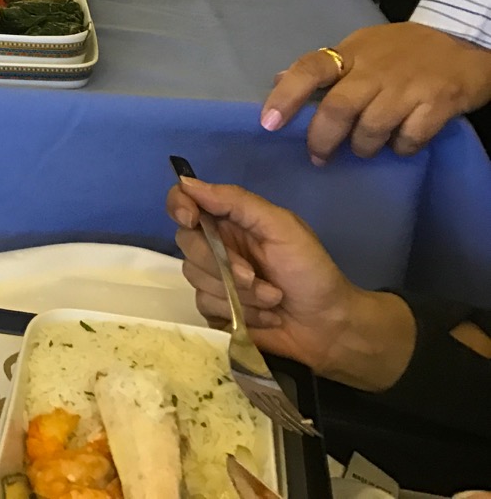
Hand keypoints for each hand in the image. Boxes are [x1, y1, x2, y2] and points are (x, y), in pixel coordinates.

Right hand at [167, 178, 414, 391]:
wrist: (331, 327)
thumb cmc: (312, 271)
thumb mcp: (282, 227)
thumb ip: (237, 202)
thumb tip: (186, 183)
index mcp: (231, 220)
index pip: (184, 201)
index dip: (179, 206)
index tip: (191, 220)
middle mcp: (217, 245)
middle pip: (186, 242)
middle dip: (221, 264)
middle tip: (254, 276)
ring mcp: (213, 279)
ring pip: (195, 278)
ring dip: (238, 293)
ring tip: (272, 299)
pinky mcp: (215, 310)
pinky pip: (205, 306)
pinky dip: (238, 313)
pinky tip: (265, 317)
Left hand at [263, 22, 490, 162]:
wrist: (465, 39)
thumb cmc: (404, 48)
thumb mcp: (361, 48)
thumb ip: (324, 67)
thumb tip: (277, 80)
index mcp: (352, 53)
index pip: (310, 69)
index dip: (286, 97)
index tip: (269, 123)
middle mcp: (376, 69)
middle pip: (338, 108)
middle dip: (322, 139)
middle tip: (318, 156)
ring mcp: (408, 87)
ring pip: (371, 129)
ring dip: (362, 147)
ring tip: (364, 148)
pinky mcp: (439, 103)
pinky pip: (409, 139)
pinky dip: (400, 148)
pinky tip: (400, 143)